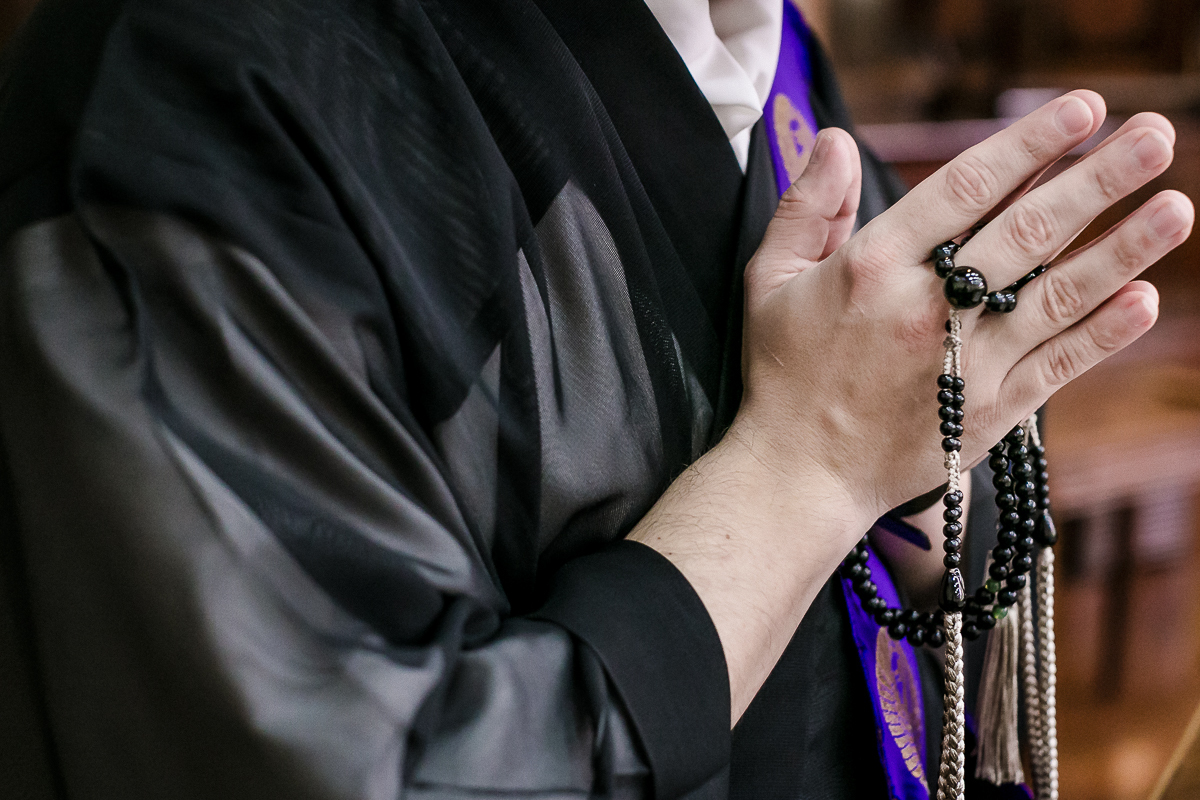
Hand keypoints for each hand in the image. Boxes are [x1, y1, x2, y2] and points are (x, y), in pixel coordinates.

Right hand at [736, 90, 1192, 521]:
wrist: (799, 475)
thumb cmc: (784, 375)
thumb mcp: (769, 280)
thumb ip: (805, 207)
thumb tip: (834, 140)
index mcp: (872, 267)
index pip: (964, 188)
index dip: (1028, 144)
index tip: (1082, 111)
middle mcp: (926, 309)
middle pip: (1024, 233)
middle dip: (1096, 180)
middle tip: (1154, 138)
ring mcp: (965, 364)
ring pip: (1056, 296)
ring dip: (1122, 249)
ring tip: (1177, 207)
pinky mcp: (990, 413)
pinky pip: (1057, 365)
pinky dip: (1103, 333)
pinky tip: (1145, 299)